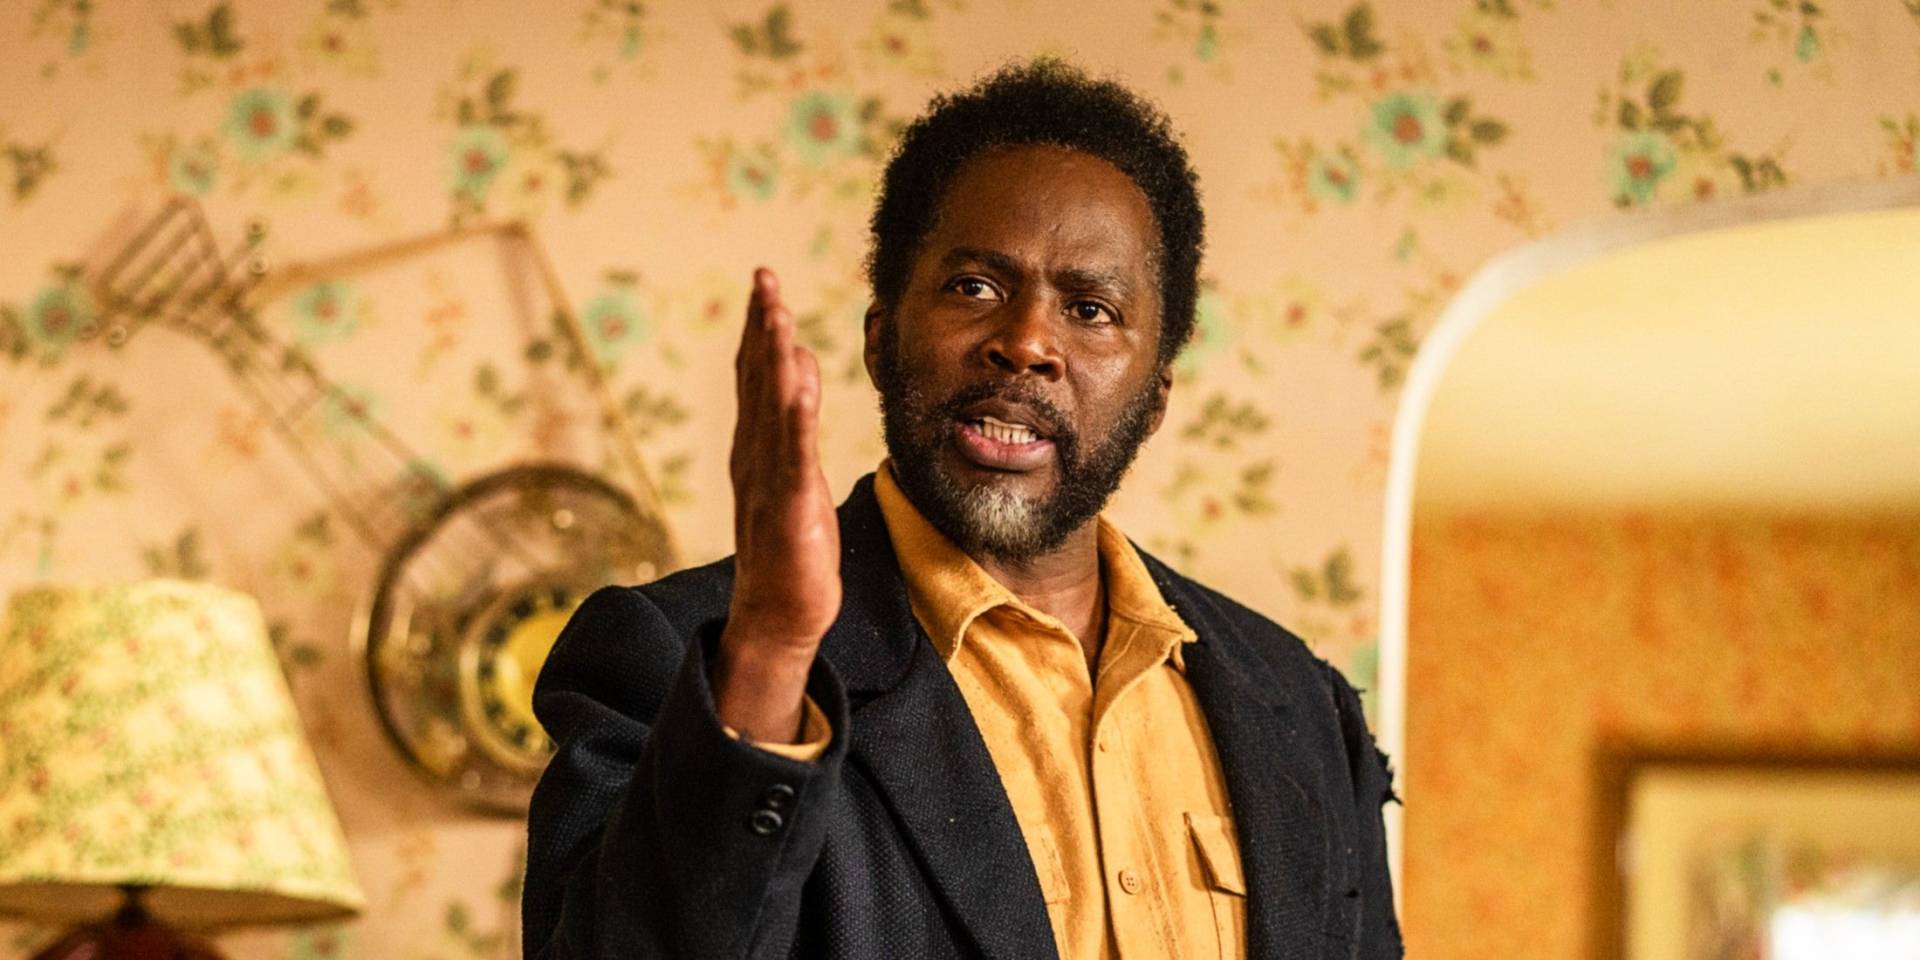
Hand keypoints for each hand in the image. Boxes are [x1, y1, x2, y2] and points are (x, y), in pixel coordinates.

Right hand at [711, 268, 841, 743]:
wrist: (776, 616)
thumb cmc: (789, 545)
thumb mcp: (794, 473)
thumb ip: (792, 420)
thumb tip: (797, 362)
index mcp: (757, 447)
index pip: (756, 376)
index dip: (759, 327)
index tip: (764, 281)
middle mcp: (755, 457)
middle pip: (756, 382)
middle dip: (760, 328)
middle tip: (764, 278)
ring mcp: (769, 483)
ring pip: (770, 411)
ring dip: (771, 362)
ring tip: (776, 315)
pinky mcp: (790, 511)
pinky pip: (792, 460)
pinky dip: (794, 423)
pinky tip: (799, 389)